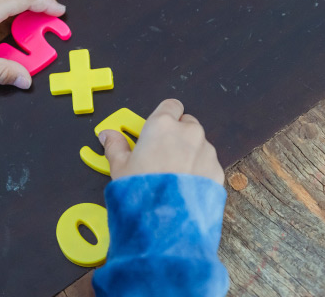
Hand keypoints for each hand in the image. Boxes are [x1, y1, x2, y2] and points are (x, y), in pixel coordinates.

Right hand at [99, 99, 224, 184]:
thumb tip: (107, 135)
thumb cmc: (141, 189)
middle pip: (187, 123)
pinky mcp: (217, 170)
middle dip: (177, 134)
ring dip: (190, 153)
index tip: (157, 128)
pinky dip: (200, 171)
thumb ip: (115, 146)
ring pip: (199, 144)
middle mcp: (188, 132)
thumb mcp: (119, 167)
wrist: (166, 219)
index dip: (165, 116)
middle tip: (162, 154)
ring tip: (174, 175)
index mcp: (163, 124)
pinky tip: (185, 188)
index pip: (171, 105)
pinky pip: (208, 164)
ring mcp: (206, 150)